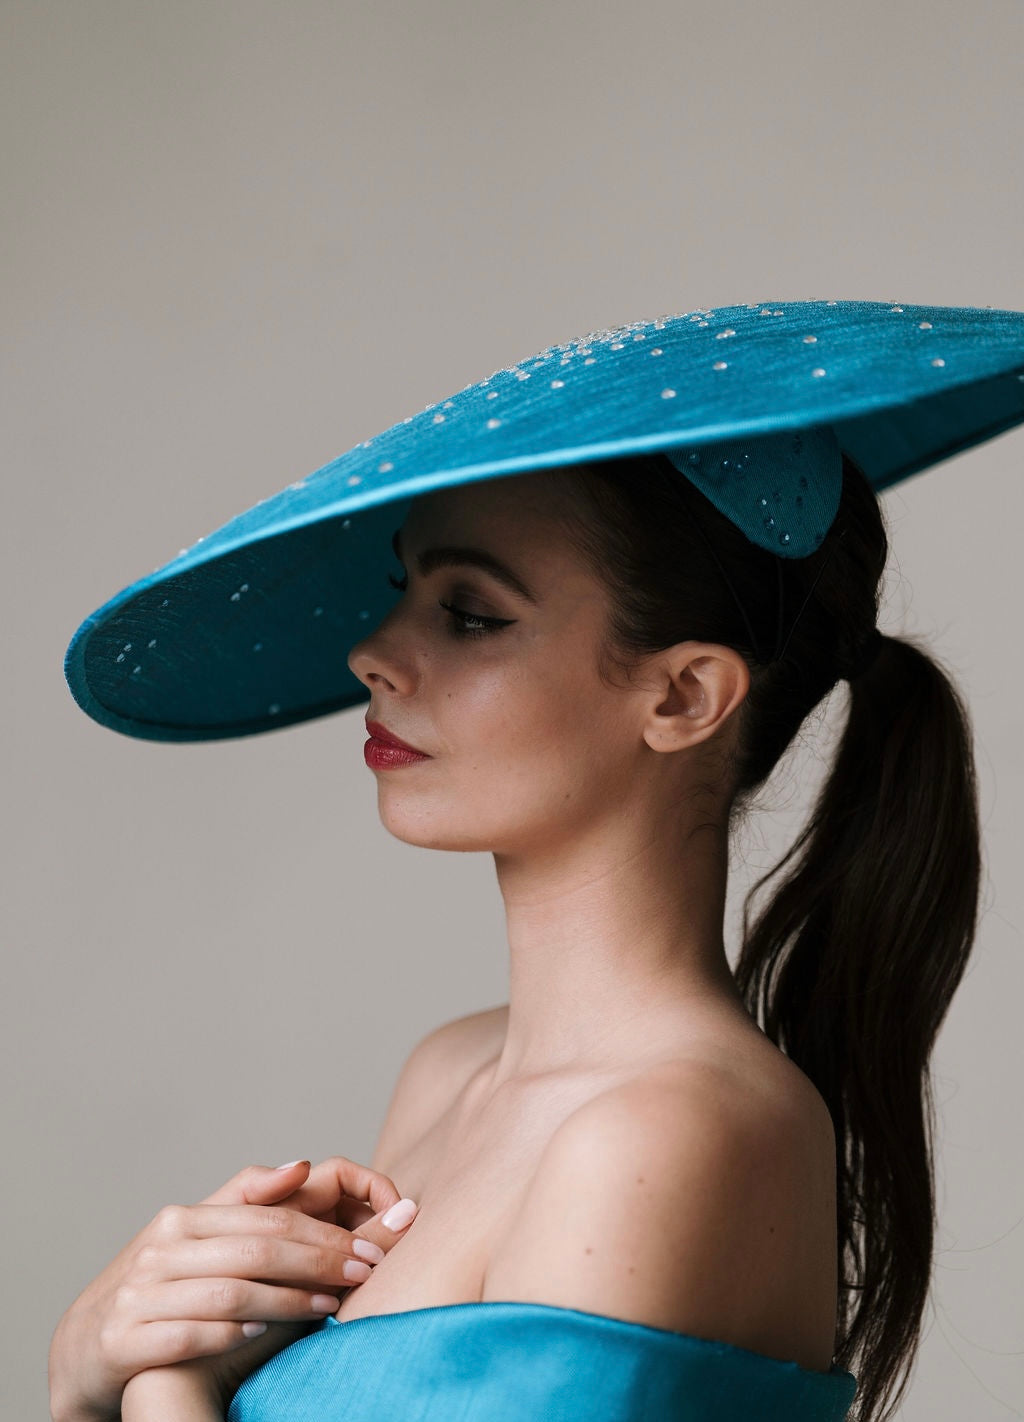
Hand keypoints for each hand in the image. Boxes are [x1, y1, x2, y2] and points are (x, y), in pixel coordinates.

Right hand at [48, 1158, 419, 1421]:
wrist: (83, 1349)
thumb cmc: (160, 1288)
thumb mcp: (195, 1237)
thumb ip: (246, 1201)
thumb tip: (301, 1166)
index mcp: (184, 1219)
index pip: (268, 1219)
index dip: (324, 1233)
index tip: (370, 1248)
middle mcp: (161, 1250)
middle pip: (256, 1250)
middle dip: (319, 1261)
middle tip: (365, 1273)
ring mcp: (140, 1295)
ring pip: (229, 1291)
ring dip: (287, 1300)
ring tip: (329, 1307)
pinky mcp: (123, 1341)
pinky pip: (188, 1334)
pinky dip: (228, 1332)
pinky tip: (262, 1333)